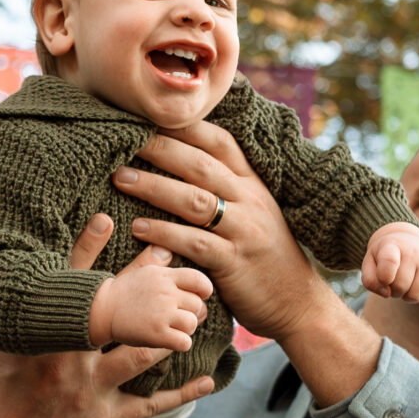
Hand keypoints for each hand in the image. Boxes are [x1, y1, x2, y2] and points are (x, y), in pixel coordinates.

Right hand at [0, 216, 218, 417]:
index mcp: (38, 337)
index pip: (65, 285)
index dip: (86, 251)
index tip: (106, 219)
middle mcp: (68, 359)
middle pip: (116, 313)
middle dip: (145, 282)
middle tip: (168, 255)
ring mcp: (89, 390)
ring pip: (140, 354)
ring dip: (170, 332)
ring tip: (197, 311)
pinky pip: (149, 405)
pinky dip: (180, 393)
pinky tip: (208, 381)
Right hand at [86, 250, 210, 350]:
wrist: (98, 310)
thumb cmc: (121, 293)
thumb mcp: (142, 272)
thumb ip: (160, 265)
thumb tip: (172, 255)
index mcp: (163, 276)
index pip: (198, 280)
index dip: (203, 290)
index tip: (198, 297)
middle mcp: (165, 293)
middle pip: (197, 305)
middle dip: (190, 313)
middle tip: (175, 317)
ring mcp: (162, 314)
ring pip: (192, 324)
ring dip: (184, 329)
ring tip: (170, 328)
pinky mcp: (157, 334)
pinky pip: (184, 342)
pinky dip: (180, 344)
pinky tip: (169, 340)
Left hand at [120, 122, 385, 406]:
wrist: (298, 303)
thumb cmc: (265, 257)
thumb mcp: (254, 213)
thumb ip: (226, 188)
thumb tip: (182, 162)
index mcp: (253, 184)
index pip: (220, 142)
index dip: (185, 126)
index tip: (149, 114)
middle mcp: (250, 201)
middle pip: (200, 165)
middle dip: (160, 148)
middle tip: (121, 139)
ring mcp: (244, 231)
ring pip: (194, 200)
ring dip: (154, 186)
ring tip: (120, 177)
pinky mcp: (234, 263)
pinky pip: (195, 243)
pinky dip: (164, 233)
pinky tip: (138, 226)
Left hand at [361, 222, 418, 305]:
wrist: (405, 242)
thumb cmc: (383, 258)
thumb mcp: (370, 264)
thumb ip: (370, 281)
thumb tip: (386, 293)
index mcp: (390, 246)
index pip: (389, 261)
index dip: (384, 276)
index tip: (384, 280)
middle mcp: (412, 250)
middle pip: (400, 286)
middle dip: (393, 290)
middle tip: (393, 281)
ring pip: (416, 295)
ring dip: (407, 296)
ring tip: (406, 283)